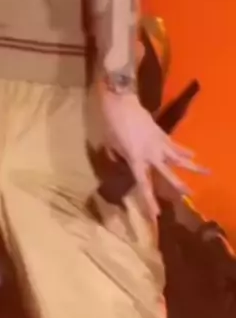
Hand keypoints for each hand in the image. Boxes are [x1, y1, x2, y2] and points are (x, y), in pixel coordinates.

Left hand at [98, 89, 206, 221]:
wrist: (120, 103)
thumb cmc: (111, 125)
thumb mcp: (109, 144)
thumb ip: (116, 156)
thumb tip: (119, 160)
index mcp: (135, 160)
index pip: (144, 185)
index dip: (150, 201)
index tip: (156, 215)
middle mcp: (150, 154)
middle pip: (167, 173)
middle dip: (178, 185)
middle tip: (190, 196)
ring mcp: (158, 143)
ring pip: (178, 158)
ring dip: (193, 166)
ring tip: (207, 173)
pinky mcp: (161, 133)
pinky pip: (175, 145)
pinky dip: (184, 150)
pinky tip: (193, 155)